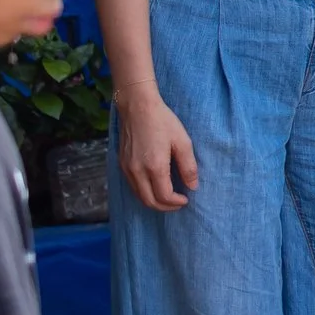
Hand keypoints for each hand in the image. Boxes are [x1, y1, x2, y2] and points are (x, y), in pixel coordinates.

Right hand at [114, 84, 196, 211]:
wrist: (137, 107)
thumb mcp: (183, 142)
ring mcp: (127, 168)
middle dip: (165, 207)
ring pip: (139, 196)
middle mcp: (137, 171)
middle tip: (178, 204)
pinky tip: (155, 187)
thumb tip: (193, 186)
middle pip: (149, 201)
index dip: (176, 202)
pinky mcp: (122, 164)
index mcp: (154, 166)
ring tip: (169, 198)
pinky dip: (145, 193)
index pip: (164, 196)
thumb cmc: (162, 122)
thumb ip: (188, 166)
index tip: (186, 199)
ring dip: (154, 202)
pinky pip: (133, 187)